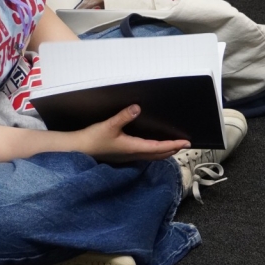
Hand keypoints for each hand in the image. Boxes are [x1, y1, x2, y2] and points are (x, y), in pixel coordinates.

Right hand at [73, 105, 189, 162]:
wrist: (77, 150)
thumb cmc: (92, 139)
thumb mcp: (109, 125)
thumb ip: (124, 116)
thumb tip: (137, 107)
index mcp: (133, 148)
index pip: (159, 147)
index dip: (174, 144)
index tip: (187, 142)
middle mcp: (133, 154)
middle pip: (158, 155)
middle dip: (172, 149)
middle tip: (184, 144)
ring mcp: (128, 156)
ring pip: (151, 157)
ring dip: (164, 152)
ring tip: (173, 146)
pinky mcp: (122, 155)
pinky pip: (144, 155)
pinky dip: (153, 152)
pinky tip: (152, 147)